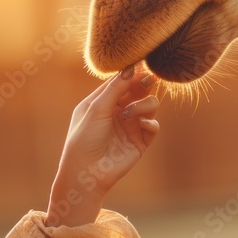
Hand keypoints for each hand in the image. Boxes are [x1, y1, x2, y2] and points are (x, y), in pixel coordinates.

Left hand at [45, 64, 159, 226]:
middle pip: (138, 90)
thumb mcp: (96, 108)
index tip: (141, 65)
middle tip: (148, 79)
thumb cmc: (84, 138)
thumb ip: (115, 87)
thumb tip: (131, 66)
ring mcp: (130, 125)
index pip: (121, 81)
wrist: (86, 173)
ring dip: (144, 104)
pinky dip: (151, 122)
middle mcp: (118, 111)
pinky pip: (153, 125)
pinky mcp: (140, 141)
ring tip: (129, 113)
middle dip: (143, 84)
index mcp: (103, 101)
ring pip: (150, 104)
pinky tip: (143, 124)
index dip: (131, 73)